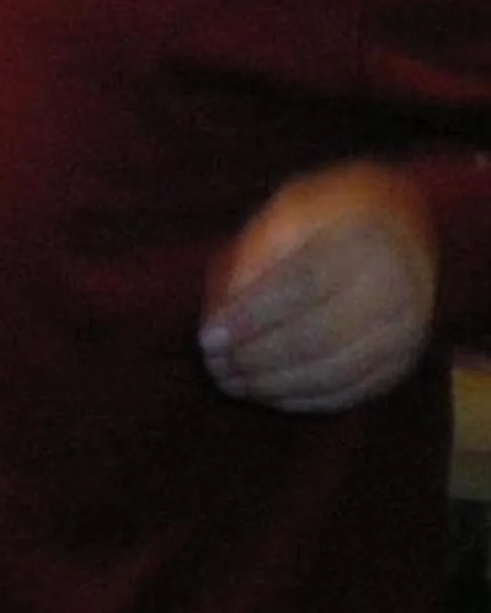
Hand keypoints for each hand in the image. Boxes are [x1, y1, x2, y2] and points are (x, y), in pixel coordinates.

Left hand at [200, 161, 437, 412]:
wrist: (399, 228)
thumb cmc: (325, 218)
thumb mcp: (287, 213)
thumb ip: (254, 258)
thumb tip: (221, 320)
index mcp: (363, 242)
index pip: (301, 288)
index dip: (250, 318)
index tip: (206, 338)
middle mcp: (395, 290)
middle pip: (317, 337)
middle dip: (256, 359)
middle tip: (214, 365)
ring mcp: (404, 332)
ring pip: (333, 373)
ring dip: (273, 385)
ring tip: (230, 381)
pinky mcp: (401, 362)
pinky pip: (350, 392)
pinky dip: (302, 398)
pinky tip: (266, 392)